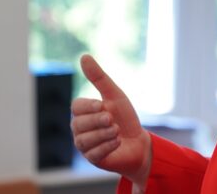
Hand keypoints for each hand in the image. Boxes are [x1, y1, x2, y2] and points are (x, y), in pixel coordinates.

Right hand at [71, 55, 151, 185]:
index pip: (76, 107)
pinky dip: (107, 146)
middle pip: (78, 124)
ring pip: (84, 140)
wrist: (139, 142)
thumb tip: (84, 56)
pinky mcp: (93, 159)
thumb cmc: (125, 118)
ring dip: (103, 134)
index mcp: (84, 112)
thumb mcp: (114, 95)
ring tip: (117, 131)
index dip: (88, 106)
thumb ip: (98, 78)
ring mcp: (85, 145)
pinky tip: (117, 142)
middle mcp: (80, 128)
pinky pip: (93, 154)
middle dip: (97, 121)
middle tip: (112, 119)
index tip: (102, 105)